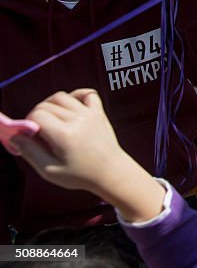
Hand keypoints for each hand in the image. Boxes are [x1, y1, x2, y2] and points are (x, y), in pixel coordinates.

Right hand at [11, 90, 167, 222]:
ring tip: (51, 120)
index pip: (37, 114)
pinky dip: (76, 95)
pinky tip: (70, 107)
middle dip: (36, 115)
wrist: (110, 172)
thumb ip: (30, 152)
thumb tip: (15, 136)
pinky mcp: (99, 112)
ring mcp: (90, 113)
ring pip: (63, 96)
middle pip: (47, 104)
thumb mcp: (50, 170)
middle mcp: (77, 119)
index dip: (28, 123)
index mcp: (64, 134)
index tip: (30, 136)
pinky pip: (88, 93)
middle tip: (39, 132)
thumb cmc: (80, 175)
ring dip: (51, 105)